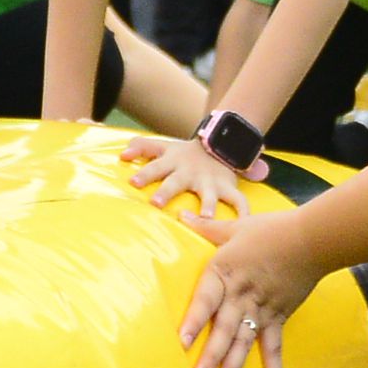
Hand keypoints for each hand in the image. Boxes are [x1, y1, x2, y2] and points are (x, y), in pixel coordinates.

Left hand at [118, 132, 251, 227]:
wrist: (217, 146)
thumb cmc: (182, 154)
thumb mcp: (163, 146)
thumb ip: (142, 148)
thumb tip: (121, 154)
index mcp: (173, 162)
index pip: (155, 166)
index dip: (144, 173)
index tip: (133, 182)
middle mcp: (190, 172)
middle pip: (175, 181)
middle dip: (166, 192)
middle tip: (155, 203)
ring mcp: (210, 181)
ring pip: (209, 194)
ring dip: (208, 205)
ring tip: (206, 217)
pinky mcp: (227, 187)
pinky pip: (238, 201)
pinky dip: (244, 211)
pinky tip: (246, 221)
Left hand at [176, 211, 316, 367]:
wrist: (311, 239)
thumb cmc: (270, 230)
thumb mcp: (234, 227)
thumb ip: (205, 227)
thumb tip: (179, 214)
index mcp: (225, 271)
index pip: (205, 300)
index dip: (193, 320)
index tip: (181, 342)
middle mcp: (241, 295)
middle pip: (224, 330)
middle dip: (210, 357)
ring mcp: (261, 309)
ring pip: (244, 344)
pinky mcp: (278, 317)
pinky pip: (274, 349)